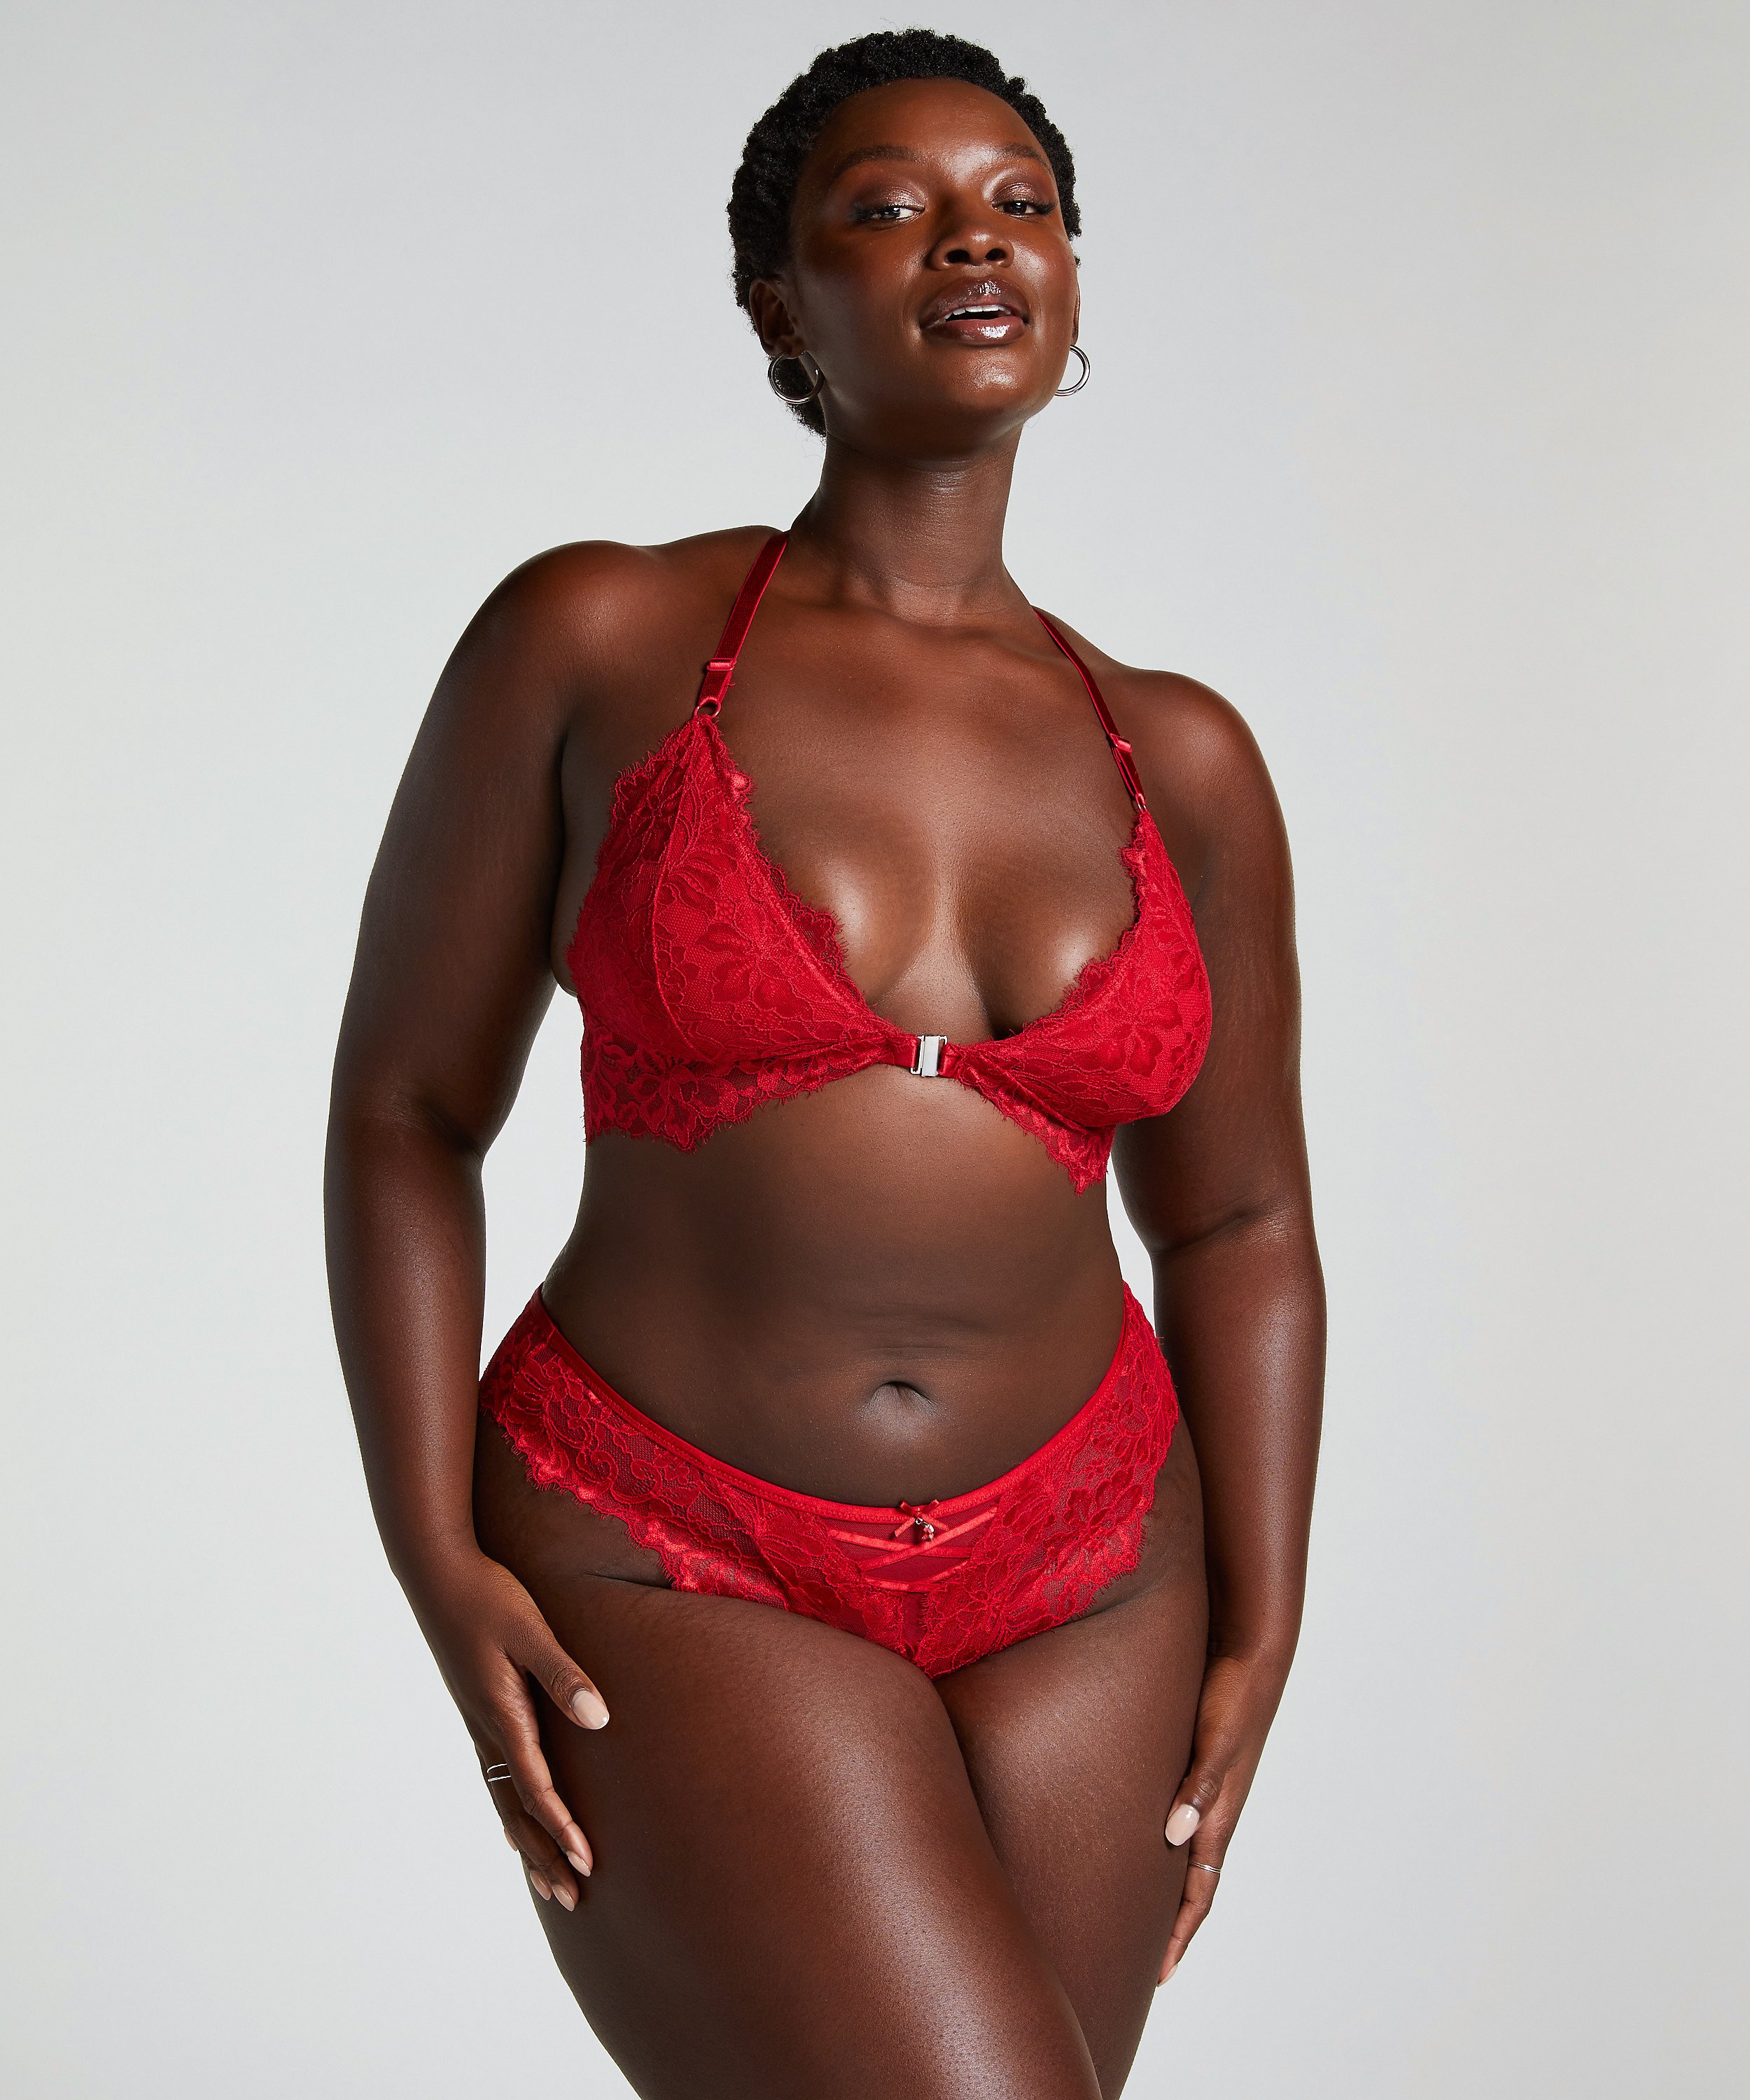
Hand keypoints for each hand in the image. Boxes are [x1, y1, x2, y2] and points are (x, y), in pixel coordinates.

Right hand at [406, 1547, 608, 1910]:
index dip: (562, 1828)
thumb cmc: (488, 1596)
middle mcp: (487, 1729)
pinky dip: (509, 1809)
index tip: (586, 1863)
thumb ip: (564, 1675)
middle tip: (572, 1897)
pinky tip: (516, 1824)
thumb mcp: (531, 1630)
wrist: (437, 1573)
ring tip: (546, 1881)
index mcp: (502, 1714)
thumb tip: (600, 1719)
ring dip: (526, 1842)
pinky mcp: (477, 1710)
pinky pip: (494, 1776)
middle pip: (517, 1809)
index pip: (537, 1787)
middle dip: (545, 1854)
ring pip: (502, 1798)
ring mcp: (478, 1722)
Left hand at [1158, 1649, 1287, 1982]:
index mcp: (1220, 1816)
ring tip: (1126, 1909)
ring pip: (1180, 1853)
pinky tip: (1132, 1838)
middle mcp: (1211, 1810)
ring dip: (1159, 1885)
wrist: (1250, 1652)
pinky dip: (1155, 1842)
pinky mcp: (1190, 1764)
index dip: (1179, 1935)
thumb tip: (1175, 1835)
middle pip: (1188, 1883)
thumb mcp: (1216, 1742)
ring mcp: (1202, 1789)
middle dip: (1166, 1924)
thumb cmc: (1234, 1695)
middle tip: (1137, 1959)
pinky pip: (1173, 1817)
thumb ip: (1199, 1785)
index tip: (1159, 1975)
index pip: (1200, 1892)